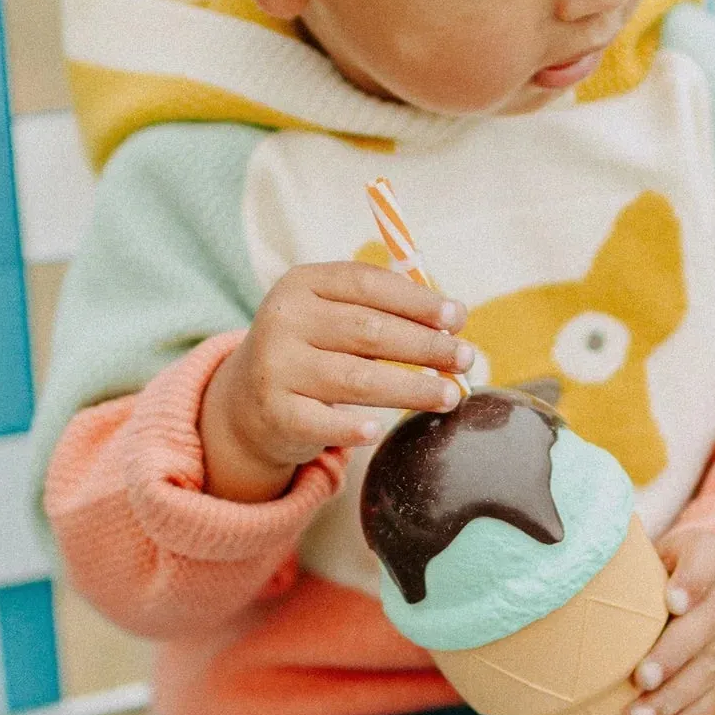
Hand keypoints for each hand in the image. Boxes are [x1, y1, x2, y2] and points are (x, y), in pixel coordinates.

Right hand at [200, 262, 473, 502]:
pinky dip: (353, 427)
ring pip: (356, 379)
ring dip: (411, 389)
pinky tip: (380, 430)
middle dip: (425, 346)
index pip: (366, 284)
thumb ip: (386, 308)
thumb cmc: (314, 348)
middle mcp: (284, 321)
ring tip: (451, 395)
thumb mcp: (335, 315)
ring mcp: (275, 368)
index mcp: (302, 284)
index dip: (416, 301)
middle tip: (466, 358)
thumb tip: (454, 315)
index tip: (457, 317)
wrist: (247, 400)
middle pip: (368, 331)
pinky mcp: (274, 413)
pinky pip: (322, 422)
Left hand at [625, 529, 714, 714]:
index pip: (707, 561)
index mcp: (711, 553)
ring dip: (677, 697)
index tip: (671, 601)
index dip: (692, 581)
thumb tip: (580, 575)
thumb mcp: (665, 552)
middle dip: (674, 655)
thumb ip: (634, 562)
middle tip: (640, 679)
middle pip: (710, 622)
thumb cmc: (678, 571)